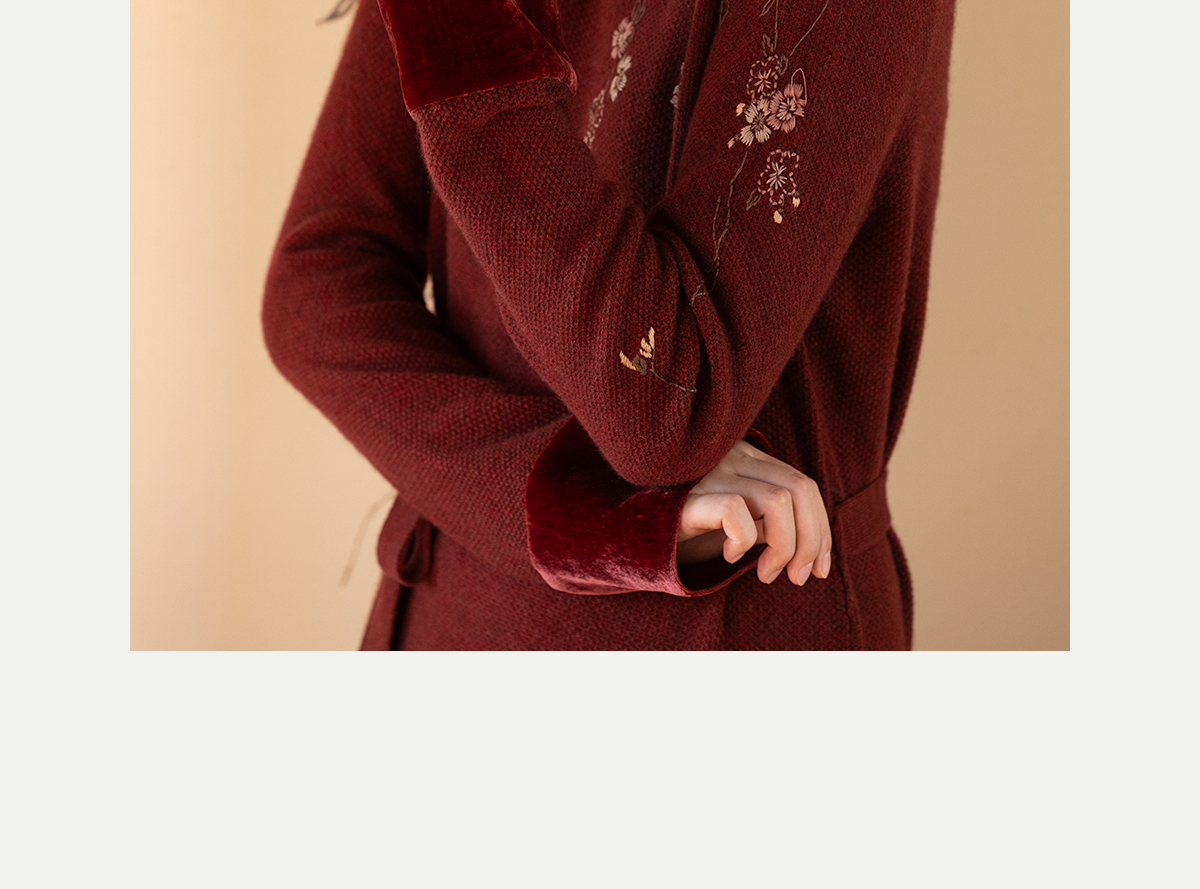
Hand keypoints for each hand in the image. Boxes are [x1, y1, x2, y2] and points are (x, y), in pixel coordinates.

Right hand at [676, 439, 831, 584]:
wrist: (633, 530)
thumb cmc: (692, 529)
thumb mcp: (740, 522)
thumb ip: (772, 521)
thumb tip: (814, 548)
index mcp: (750, 460)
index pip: (805, 486)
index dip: (821, 529)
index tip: (818, 568)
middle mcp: (735, 459)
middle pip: (801, 489)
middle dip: (812, 540)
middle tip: (799, 578)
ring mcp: (712, 474)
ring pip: (778, 500)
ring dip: (785, 547)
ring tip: (767, 574)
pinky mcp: (689, 497)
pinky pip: (735, 511)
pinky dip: (743, 541)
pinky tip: (730, 557)